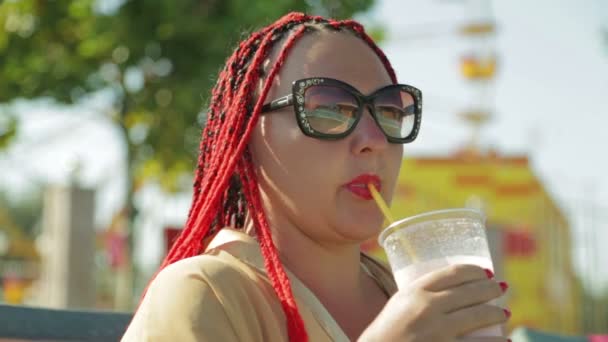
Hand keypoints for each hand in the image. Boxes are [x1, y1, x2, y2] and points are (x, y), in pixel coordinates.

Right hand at [358, 264, 509, 341]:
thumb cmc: (386, 334)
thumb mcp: (398, 305)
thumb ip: (420, 296)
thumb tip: (451, 290)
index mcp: (414, 291)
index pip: (453, 273)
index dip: (475, 271)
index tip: (485, 272)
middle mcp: (427, 307)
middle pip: (470, 291)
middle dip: (491, 289)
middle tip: (500, 289)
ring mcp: (438, 331)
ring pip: (479, 315)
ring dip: (497, 313)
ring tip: (504, 313)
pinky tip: (505, 340)